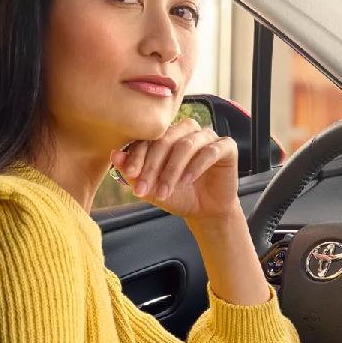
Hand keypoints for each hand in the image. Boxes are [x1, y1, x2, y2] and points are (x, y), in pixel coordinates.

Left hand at [111, 118, 238, 220]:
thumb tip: (115, 155)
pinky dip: (197, 166)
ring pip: (186, 145)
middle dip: (153, 166)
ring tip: (165, 191)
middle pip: (166, 139)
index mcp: (167, 135)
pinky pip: (210, 150)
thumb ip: (133, 172)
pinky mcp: (226, 147)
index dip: (138, 156)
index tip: (131, 175)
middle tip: (146, 189)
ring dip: (173, 170)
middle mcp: (187, 131)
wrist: (205, 211)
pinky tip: (187, 181)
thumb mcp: (152, 188)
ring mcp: (207, 137)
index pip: (149, 138)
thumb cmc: (178, 195)